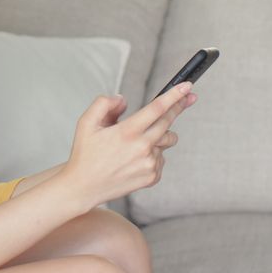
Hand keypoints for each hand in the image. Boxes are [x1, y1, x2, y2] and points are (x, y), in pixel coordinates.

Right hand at [60, 83, 197, 212]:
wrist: (84, 187)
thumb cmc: (85, 154)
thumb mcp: (86, 122)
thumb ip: (104, 104)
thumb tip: (123, 100)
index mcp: (127, 131)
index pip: (157, 108)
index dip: (174, 95)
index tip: (186, 86)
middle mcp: (142, 147)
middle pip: (169, 121)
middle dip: (179, 107)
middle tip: (187, 97)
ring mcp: (149, 163)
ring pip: (167, 140)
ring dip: (160, 134)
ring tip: (140, 139)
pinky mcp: (152, 176)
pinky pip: (161, 158)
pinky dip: (153, 153)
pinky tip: (134, 157)